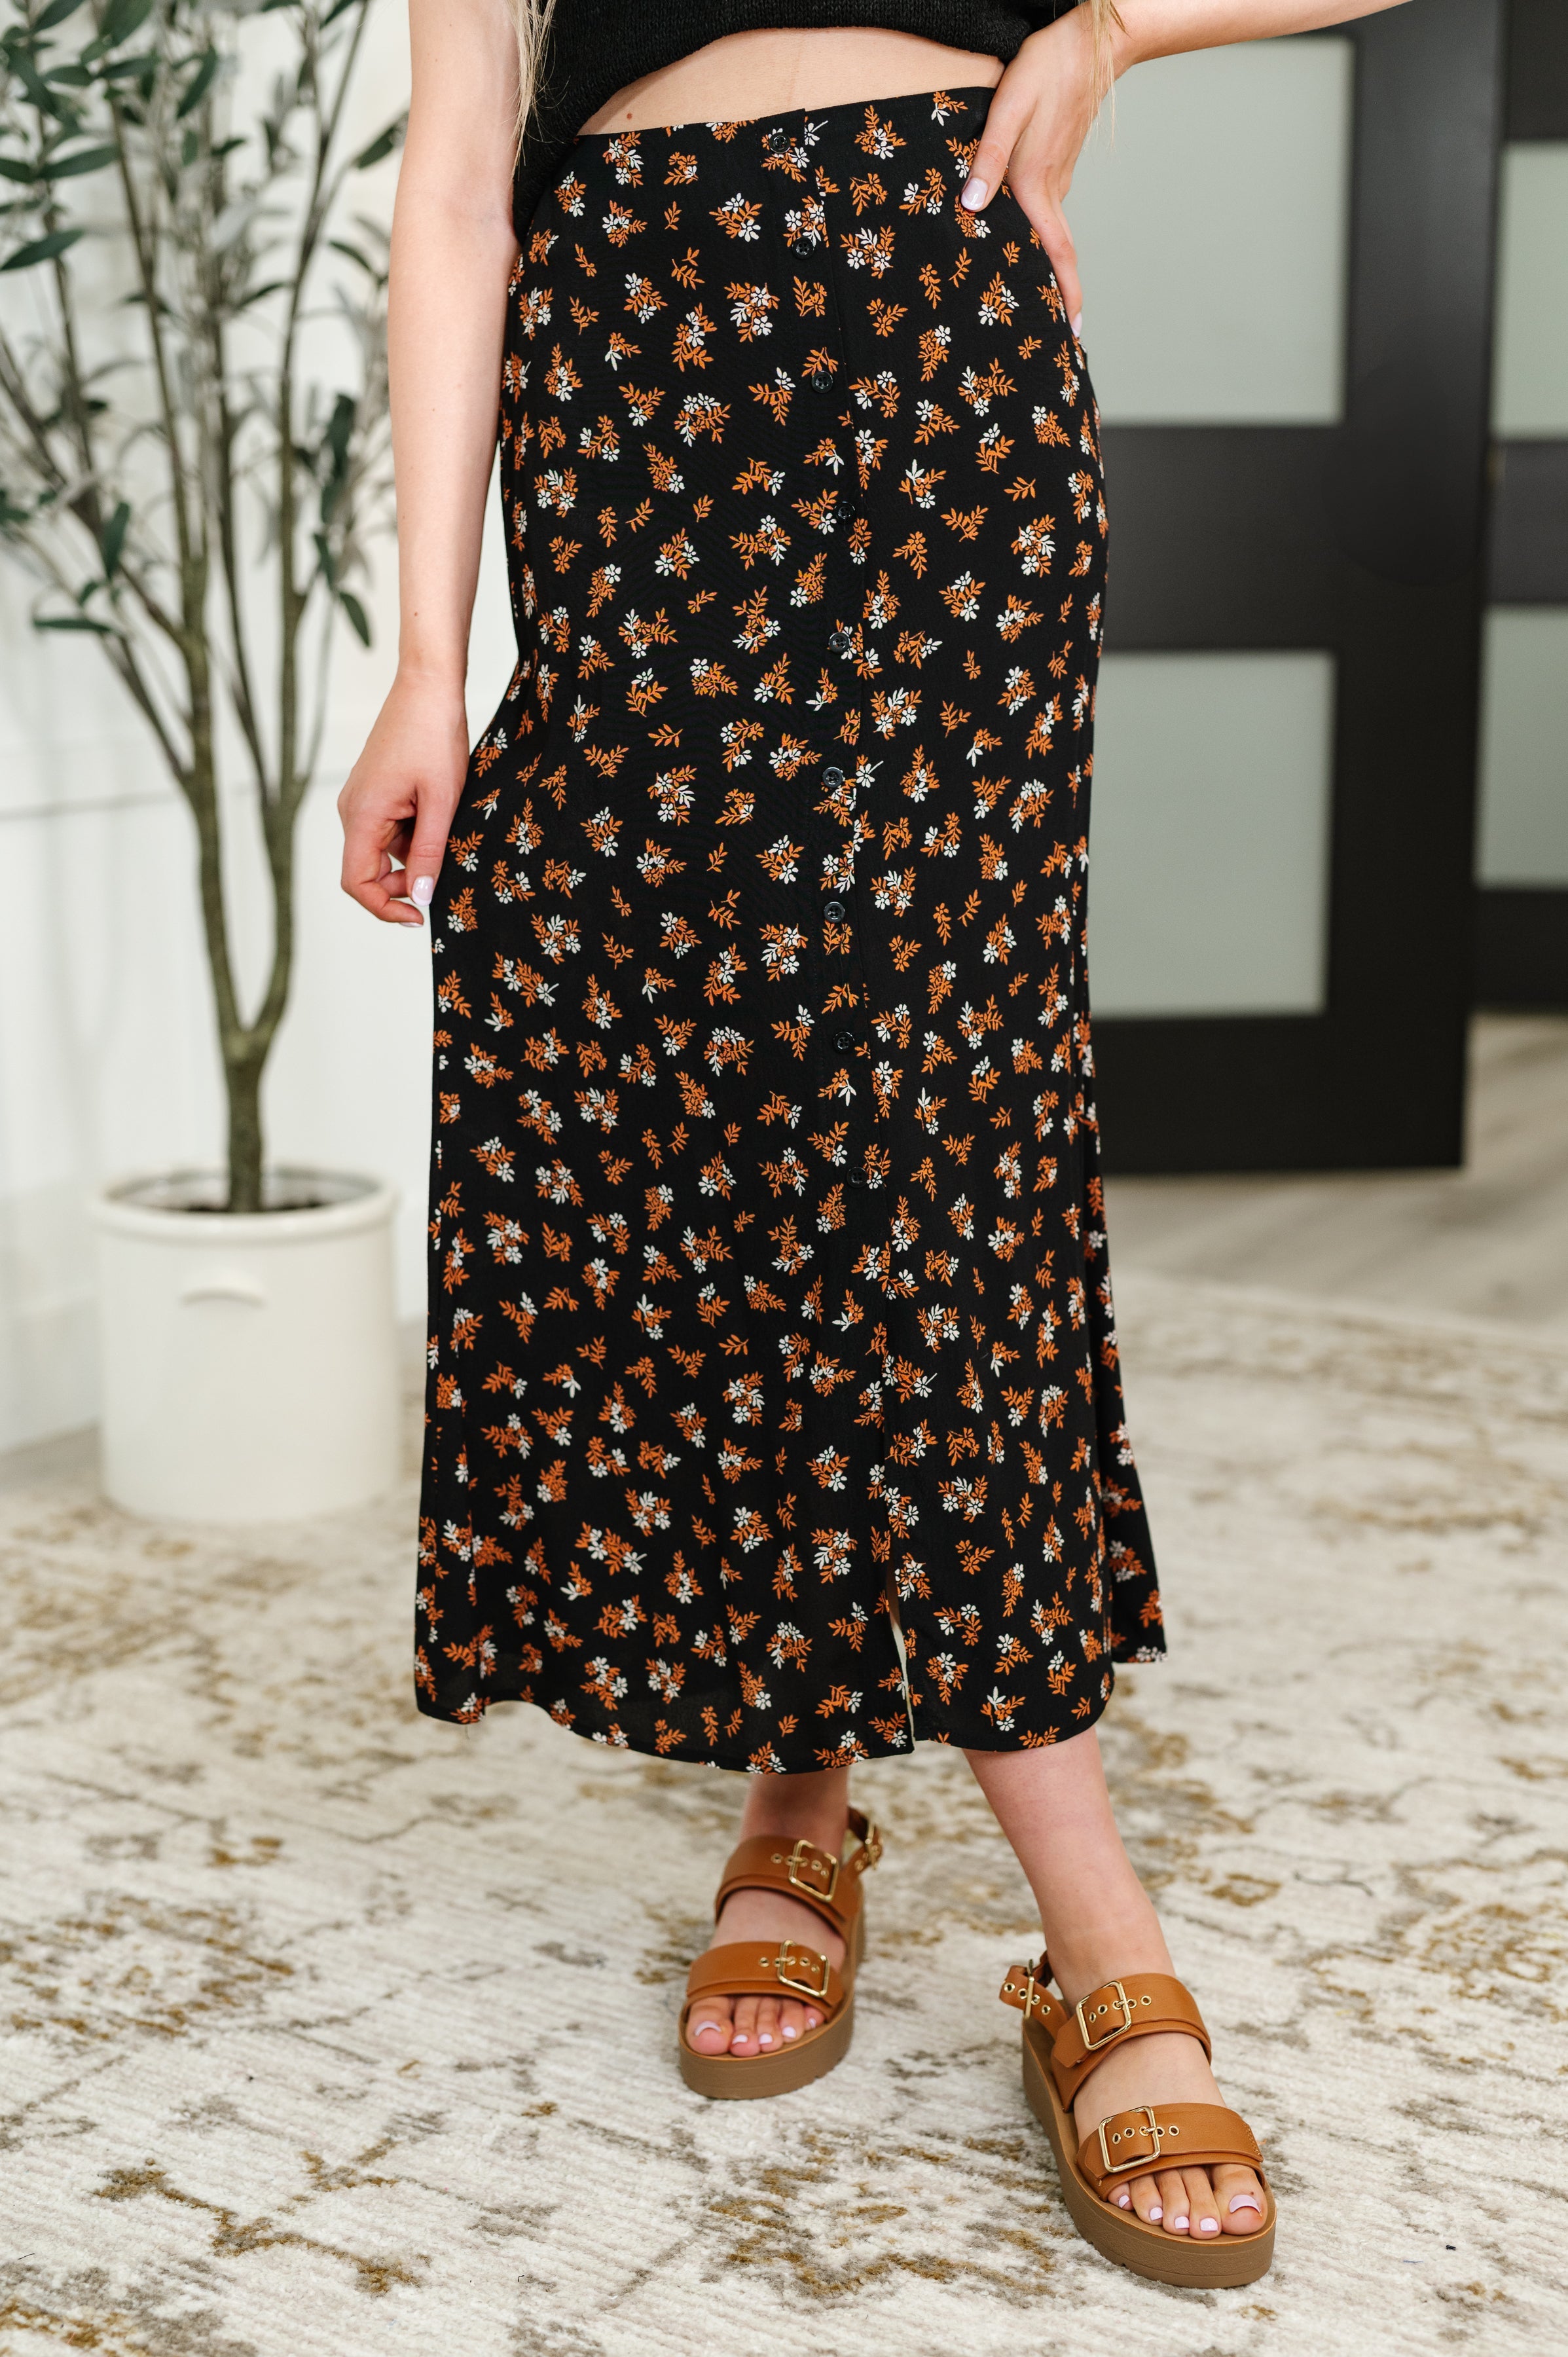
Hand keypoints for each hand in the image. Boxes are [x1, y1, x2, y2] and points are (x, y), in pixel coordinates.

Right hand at [337, 669, 469, 926]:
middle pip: (368, 870)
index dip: (383, 907)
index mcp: (362, 815)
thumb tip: (420, 898)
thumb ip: (428, 853)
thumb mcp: (441, 802)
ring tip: (446, 830)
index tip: (418, 916)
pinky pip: (388, 829)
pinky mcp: (373, 792)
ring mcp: (361, 800)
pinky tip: (438, 814)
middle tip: (444, 873)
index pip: (356, 882)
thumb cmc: (434, 737)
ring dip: (413, 855)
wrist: (427, 688)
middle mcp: (352, 810)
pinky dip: (412, 834)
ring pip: (382, 850)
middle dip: (403, 882)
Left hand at [959, 5, 1123, 337]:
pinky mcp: (1058, 163)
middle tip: (1055, 335)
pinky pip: (1048, 210)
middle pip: (1057, 253)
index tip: (1071, 331)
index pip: (1057, 252)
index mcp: (1038, 183)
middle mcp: (1054, 188)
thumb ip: (988, 156)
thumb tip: (972, 206)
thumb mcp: (1009, 106)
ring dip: (1046, 267)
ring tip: (1031, 298)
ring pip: (1052, 233)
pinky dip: (1041, 235)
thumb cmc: (1047, 68)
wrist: (1092, 40)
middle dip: (1058, 296)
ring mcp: (1059, 177)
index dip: (1065, 294)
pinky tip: (1024, 242)